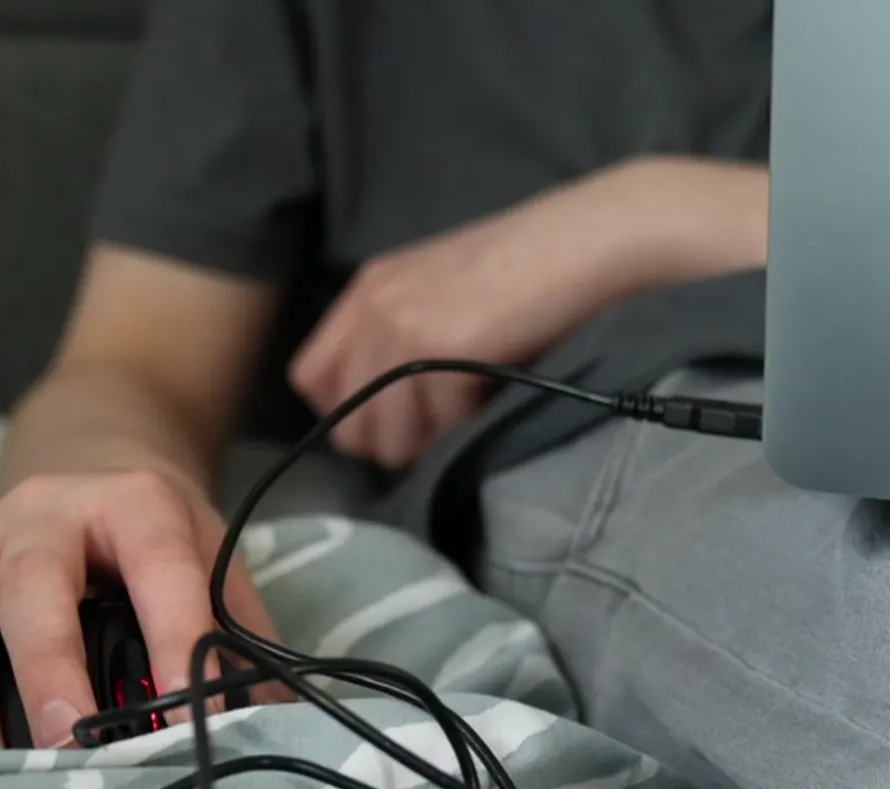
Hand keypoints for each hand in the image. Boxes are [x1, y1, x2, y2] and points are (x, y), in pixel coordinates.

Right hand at [0, 467, 279, 748]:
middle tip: (73, 742)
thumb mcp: (213, 560)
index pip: (160, 566)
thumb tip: (267, 719)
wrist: (95, 471)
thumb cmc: (161, 537)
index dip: (174, 637)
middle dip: (52, 667)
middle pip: (38, 583)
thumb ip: (238, 634)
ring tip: (9, 764)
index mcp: (139, 502)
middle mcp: (52, 509)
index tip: (188, 712)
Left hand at [289, 165, 656, 469]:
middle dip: (387, 442)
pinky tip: (489, 402)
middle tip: (431, 436)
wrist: (579, 243)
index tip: (387, 420)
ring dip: (425, 444)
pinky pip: (440, 423)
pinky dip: (465, 427)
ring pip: (386, 434)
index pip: (310, 377)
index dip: (345, 412)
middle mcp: (373, 307)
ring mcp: (402, 327)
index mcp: (367, 289)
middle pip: (345, 419)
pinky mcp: (440, 348)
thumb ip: (401, 334)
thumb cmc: (525, 268)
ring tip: (462, 422)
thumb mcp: (439, 292)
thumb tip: (388, 413)